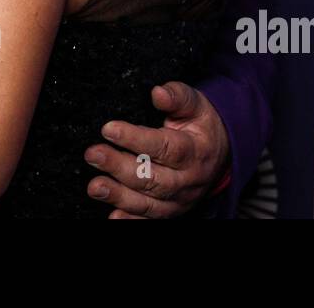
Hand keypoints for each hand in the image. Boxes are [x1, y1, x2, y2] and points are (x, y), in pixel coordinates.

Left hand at [84, 81, 228, 218]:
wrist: (221, 154)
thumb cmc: (201, 125)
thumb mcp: (196, 105)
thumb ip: (177, 96)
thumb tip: (158, 92)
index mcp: (195, 151)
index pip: (165, 147)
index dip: (136, 139)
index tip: (108, 128)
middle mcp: (187, 180)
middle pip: (153, 178)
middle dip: (119, 167)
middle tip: (92, 154)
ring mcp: (179, 200)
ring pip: (148, 202)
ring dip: (119, 196)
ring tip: (95, 186)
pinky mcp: (169, 211)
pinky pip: (149, 219)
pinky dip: (130, 220)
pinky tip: (112, 217)